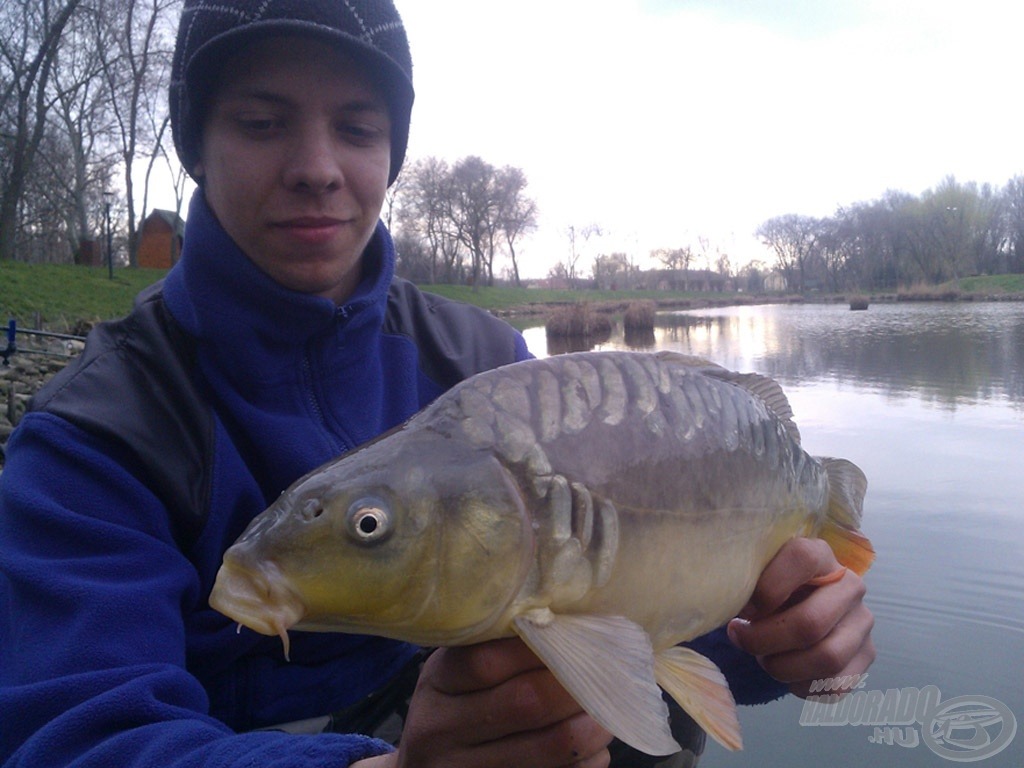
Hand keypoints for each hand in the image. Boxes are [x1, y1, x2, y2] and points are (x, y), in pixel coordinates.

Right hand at [357, 637, 611, 767]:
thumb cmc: (454, 707)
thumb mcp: (454, 673)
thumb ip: (492, 648)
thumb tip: (566, 619)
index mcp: (436, 685)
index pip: (486, 660)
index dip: (539, 645)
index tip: (575, 630)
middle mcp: (442, 731)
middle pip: (525, 703)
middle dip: (577, 683)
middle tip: (608, 667)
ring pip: (551, 746)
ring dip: (593, 723)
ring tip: (610, 705)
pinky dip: (588, 759)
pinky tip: (594, 744)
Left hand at [726, 537, 874, 697]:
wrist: (798, 607)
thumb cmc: (770, 588)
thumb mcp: (758, 575)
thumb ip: (748, 582)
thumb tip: (734, 606)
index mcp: (820, 554)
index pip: (802, 558)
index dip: (768, 588)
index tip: (744, 608)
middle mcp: (850, 585)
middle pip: (810, 623)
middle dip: (765, 639)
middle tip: (740, 638)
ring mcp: (861, 622)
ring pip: (826, 658)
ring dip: (782, 666)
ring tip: (762, 657)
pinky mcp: (866, 655)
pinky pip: (835, 685)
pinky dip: (801, 685)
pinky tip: (785, 671)